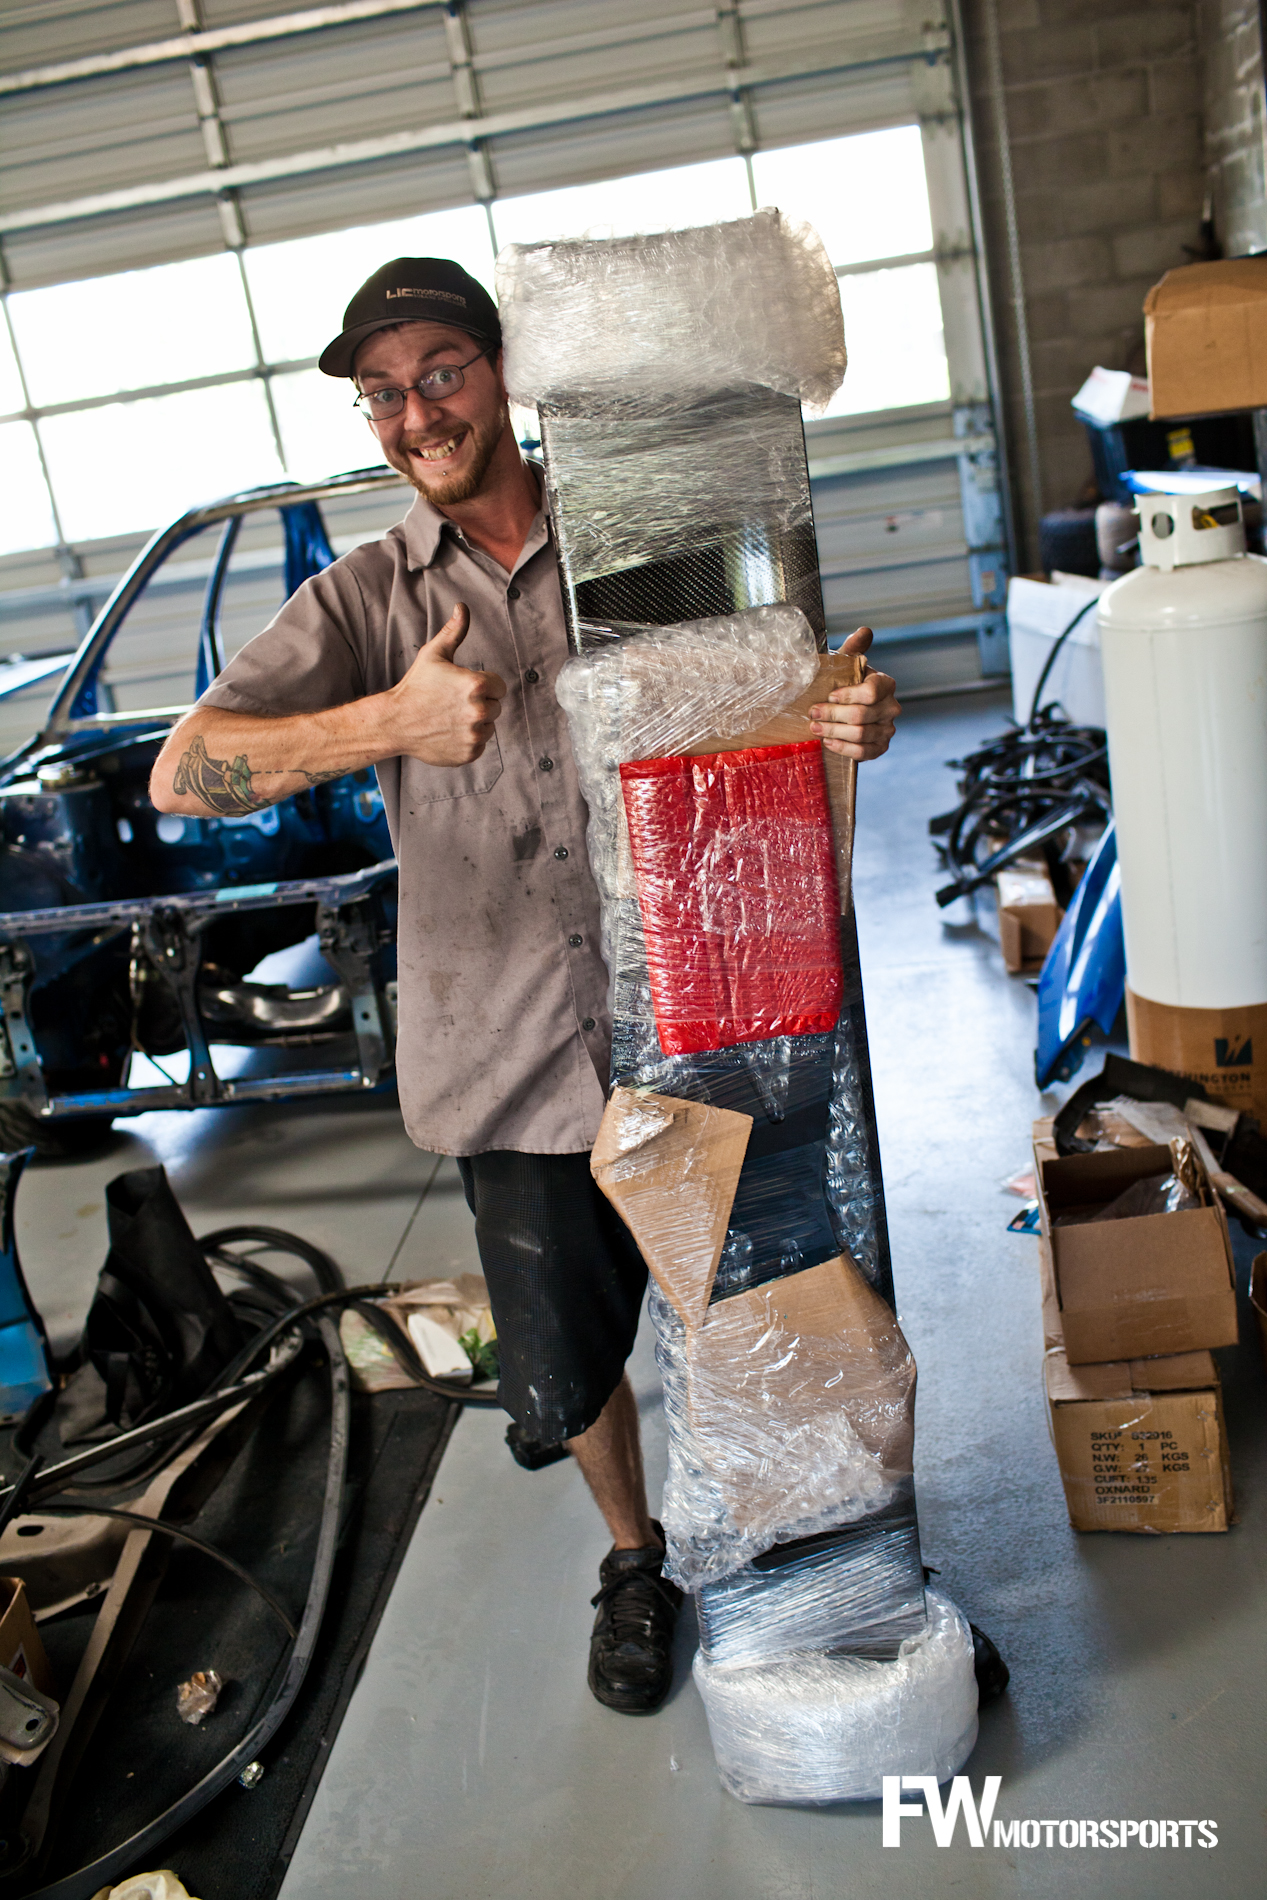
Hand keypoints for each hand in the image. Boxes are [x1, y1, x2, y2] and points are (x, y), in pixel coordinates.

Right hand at [387, 603, 505, 764]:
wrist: (394, 722)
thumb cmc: (415, 686)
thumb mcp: (433, 654)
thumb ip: (454, 631)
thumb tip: (462, 607)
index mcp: (477, 686)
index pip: (499, 687)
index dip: (482, 685)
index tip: (462, 688)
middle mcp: (479, 712)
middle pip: (495, 707)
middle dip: (479, 704)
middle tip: (453, 704)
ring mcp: (474, 735)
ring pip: (489, 727)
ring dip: (475, 723)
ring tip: (450, 718)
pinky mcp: (469, 754)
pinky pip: (480, 745)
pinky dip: (467, 741)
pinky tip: (448, 732)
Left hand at [809, 627, 899, 760]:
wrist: (843, 709)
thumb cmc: (842, 684)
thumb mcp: (845, 664)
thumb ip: (853, 648)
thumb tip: (864, 631)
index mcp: (886, 684)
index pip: (872, 691)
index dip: (849, 695)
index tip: (829, 695)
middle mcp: (892, 707)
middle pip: (862, 715)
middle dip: (833, 715)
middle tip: (812, 713)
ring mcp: (887, 729)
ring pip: (861, 734)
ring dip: (834, 731)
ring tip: (815, 728)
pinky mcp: (880, 747)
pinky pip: (864, 753)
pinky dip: (844, 748)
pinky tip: (829, 742)